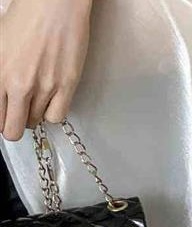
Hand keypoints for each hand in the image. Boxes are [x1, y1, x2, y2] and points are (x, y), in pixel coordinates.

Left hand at [0, 0, 92, 140]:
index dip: (1, 119)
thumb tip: (3, 95)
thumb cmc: (28, 16)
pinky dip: (53, 113)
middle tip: (19, 116)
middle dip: (14, 126)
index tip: (5, 116)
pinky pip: (57, 117)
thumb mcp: (0, 44)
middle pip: (13, 129)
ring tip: (38, 97)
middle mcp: (18, 83)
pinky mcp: (66, 87)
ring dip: (35, 114)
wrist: (55, 5)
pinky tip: (52, 98)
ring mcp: (44, 87)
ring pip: (36, 122)